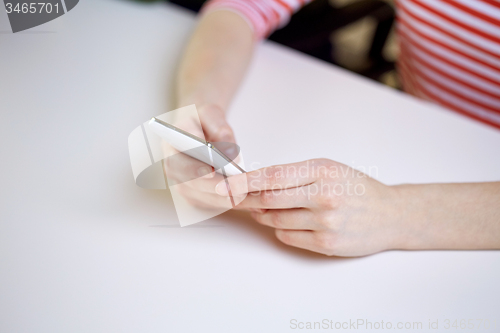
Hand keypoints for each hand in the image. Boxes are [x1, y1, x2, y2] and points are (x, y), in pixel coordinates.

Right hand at [163, 104, 239, 209]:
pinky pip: (210, 203)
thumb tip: (229, 151)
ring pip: (199, 196)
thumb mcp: (210, 113)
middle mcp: (173, 168)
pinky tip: (245, 198)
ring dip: (221, 198)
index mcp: (170, 145)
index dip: (193, 168)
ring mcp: (182, 184)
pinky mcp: (195, 195)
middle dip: (213, 186)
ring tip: (244, 194)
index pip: (176, 160)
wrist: (200, 129)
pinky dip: (228, 202)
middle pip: (188, 183)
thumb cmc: (203, 121)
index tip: (211, 170)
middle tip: (234, 187)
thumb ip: (218, 126)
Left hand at [215, 159, 402, 255]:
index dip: (244, 181)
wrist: (390, 214)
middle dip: (246, 199)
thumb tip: (255, 183)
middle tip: (235, 197)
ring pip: (275, 220)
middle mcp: (324, 196)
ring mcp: (326, 222)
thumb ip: (294, 175)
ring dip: (264, 215)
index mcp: (323, 171)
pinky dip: (280, 229)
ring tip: (270, 208)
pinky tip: (292, 221)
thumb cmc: (356, 188)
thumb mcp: (328, 169)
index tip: (224, 184)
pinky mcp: (326, 244)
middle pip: (268, 199)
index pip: (273, 175)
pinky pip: (287, 237)